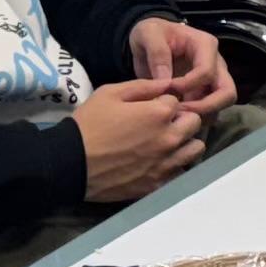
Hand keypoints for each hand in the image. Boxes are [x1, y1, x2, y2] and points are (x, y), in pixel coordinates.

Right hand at [73, 77, 207, 201]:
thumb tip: (168, 83)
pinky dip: (175, 165)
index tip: (152, 106)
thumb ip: (143, 86)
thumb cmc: (89, 124)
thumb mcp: (110, 94)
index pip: (177, 100)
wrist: (70, 163)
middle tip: (162, 122)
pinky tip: (159, 161)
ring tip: (166, 142)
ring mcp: (166, 163)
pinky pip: (181, 171)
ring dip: (185, 142)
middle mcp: (169, 138)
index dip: (164, 101)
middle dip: (182, 118)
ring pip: (195, 149)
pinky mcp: (158, 183)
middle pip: (194, 123)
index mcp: (159, 113)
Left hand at [132, 18, 233, 113]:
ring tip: (175, 116)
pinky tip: (175, 117)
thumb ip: (157, 52)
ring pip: (221, 106)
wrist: (150, 41)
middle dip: (206, 107)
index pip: (207, 72)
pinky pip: (209, 112)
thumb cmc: (151, 33)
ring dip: (201, 115)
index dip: (187, 85)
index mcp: (205, 45)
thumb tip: (166, 81)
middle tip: (180, 113)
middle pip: (227, 93)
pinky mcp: (206, 93)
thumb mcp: (147, 33)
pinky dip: (196, 118)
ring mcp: (214, 80)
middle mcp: (217, 63)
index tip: (166, 89)